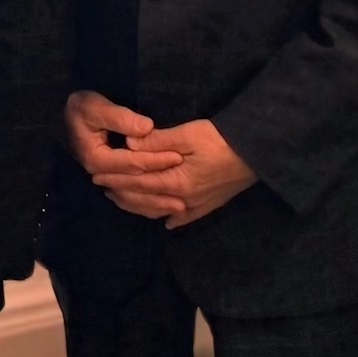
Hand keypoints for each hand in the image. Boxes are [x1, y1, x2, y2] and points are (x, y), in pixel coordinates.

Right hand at [64, 89, 185, 218]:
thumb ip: (121, 118)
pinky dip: (146, 204)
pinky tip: (163, 208)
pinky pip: (129, 198)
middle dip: (160, 190)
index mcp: (96, 158)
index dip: (155, 160)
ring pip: (132, 198)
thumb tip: (147, 128)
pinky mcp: (110, 180)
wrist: (69, 115)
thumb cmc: (83, 108)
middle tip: (185, 194)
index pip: (131, 162)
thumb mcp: (96, 106)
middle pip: (134, 185)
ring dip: (155, 203)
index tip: (178, 157)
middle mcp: (100, 174)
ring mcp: (105, 179)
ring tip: (180, 208)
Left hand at [92, 118, 258, 228]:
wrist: (260, 152)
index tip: (97, 176)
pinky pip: (188, 217)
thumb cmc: (222, 139)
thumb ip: (157, 141)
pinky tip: (168, 221)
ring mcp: (199, 205)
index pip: (138, 183)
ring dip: (141, 206)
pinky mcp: (211, 204)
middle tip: (103, 189)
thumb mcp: (188, 134)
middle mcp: (184, 200)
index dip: (116, 180)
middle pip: (147, 201)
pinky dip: (174, 218)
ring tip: (125, 200)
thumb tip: (129, 143)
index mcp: (176, 182)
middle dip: (123, 194)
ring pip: (163, 211)